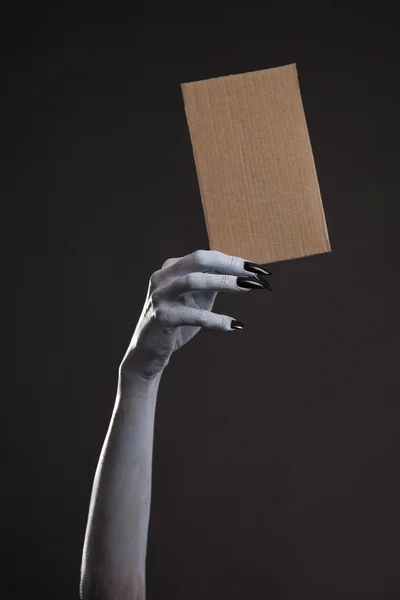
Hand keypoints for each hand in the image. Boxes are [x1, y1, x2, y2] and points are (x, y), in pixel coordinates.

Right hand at [120, 249, 271, 380]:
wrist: (148, 351)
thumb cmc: (177, 321)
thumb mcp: (197, 298)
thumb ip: (214, 284)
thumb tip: (246, 276)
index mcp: (172, 268)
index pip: (206, 257)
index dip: (233, 261)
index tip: (258, 269)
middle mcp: (163, 277)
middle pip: (198, 260)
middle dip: (229, 265)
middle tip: (255, 274)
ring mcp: (160, 296)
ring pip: (193, 281)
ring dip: (224, 283)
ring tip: (248, 288)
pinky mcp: (161, 317)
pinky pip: (193, 316)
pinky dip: (216, 320)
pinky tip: (234, 325)